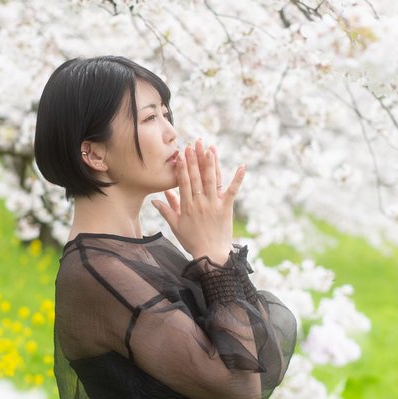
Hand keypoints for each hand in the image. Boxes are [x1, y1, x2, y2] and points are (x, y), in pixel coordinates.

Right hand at [151, 137, 246, 263]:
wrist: (211, 255)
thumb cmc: (192, 241)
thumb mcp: (176, 226)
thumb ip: (166, 210)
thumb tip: (155, 198)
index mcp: (187, 206)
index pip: (184, 182)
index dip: (183, 166)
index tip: (182, 153)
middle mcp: (201, 202)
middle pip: (197, 177)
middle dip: (196, 158)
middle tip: (195, 143)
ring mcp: (214, 204)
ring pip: (212, 179)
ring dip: (212, 162)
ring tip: (210, 148)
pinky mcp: (227, 208)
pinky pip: (233, 190)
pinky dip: (238, 178)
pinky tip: (242, 166)